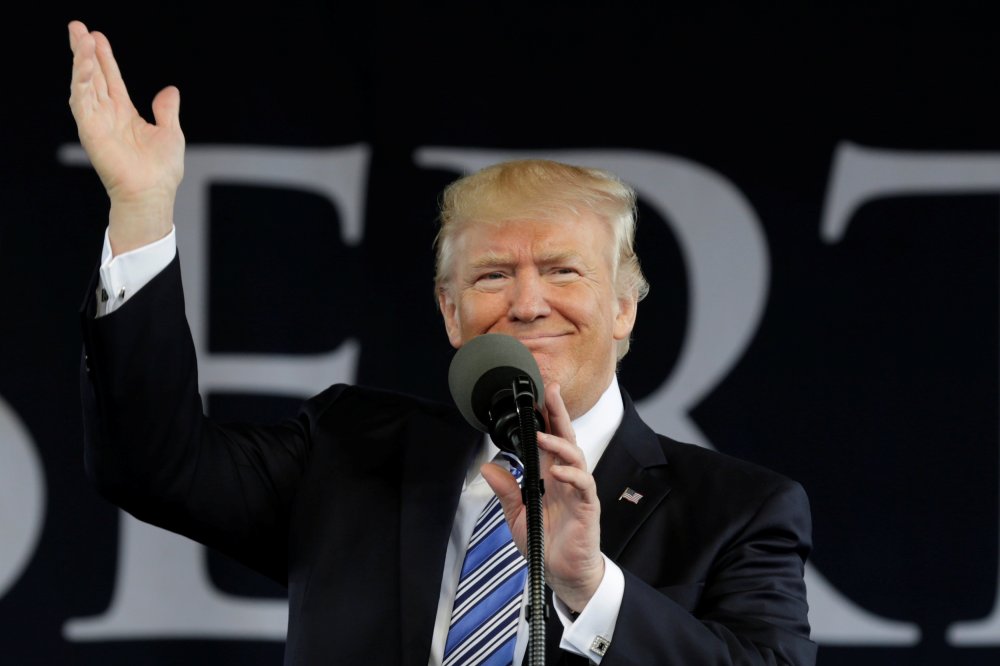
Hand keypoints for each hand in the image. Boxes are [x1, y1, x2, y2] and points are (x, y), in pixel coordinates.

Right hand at [68, 20, 184, 253]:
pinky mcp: (90, 131)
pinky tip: (83, 65)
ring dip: (81, 61)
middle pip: (92, 76)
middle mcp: (108, 115)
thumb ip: (166, 110)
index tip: (97, 36)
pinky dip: (81, 82)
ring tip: (80, 38)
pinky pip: (82, 101)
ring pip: (84, 84)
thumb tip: (170, 90)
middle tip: (77, 26)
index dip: (104, 58)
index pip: (110, 79)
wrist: (153, 194)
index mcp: (124, 113)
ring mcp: (97, 122)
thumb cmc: (161, 171)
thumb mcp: (170, 132)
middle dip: (84, 51)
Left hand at [481, 382, 604, 612]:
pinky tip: (557, 471)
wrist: (563, 573)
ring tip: (543, 435)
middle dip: (559, 413)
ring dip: (560, 443)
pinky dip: (571, 475)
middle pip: (565, 437)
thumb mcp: (516, 515)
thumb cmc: (545, 543)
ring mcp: (578, 490)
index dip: (544, 418)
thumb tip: (488, 466)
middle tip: (551, 391)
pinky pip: (583, 484)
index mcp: (550, 476)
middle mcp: (565, 477)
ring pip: (575, 455)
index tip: (534, 398)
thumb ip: (506, 490)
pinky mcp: (587, 506)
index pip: (548, 440)